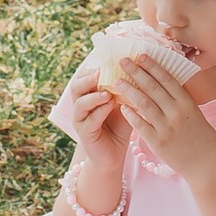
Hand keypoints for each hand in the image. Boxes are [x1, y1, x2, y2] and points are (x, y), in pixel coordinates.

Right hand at [59, 68, 129, 200]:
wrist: (114, 154)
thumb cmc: (120, 125)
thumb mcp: (124, 103)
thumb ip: (126, 88)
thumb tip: (139, 66)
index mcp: (89, 94)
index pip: (85, 75)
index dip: (94, 67)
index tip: (108, 60)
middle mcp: (81, 105)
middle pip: (76, 86)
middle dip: (88, 78)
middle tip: (101, 72)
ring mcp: (80, 120)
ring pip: (80, 103)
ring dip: (93, 95)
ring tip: (108, 92)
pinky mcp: (84, 134)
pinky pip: (89, 120)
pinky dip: (99, 112)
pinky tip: (110, 106)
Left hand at [107, 44, 215, 182]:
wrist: (206, 163)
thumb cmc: (199, 135)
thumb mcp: (193, 112)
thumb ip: (178, 98)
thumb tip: (161, 81)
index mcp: (187, 102)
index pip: (167, 79)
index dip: (153, 66)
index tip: (141, 55)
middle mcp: (177, 112)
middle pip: (153, 88)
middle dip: (137, 72)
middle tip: (123, 61)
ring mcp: (167, 127)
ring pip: (144, 104)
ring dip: (129, 90)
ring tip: (117, 81)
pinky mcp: (158, 142)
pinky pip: (141, 125)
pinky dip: (131, 115)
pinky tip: (122, 106)